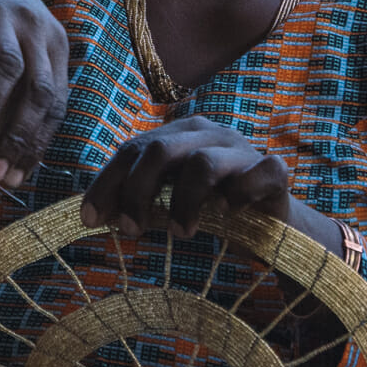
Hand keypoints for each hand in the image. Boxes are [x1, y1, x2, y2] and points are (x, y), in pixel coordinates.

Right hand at [0, 0, 69, 189]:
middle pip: (35, 86)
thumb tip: (3, 172)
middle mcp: (33, 27)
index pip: (53, 103)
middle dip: (16, 134)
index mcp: (54, 46)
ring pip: (2, 64)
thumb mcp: (15, 58)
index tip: (12, 178)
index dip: (34, 143)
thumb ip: (11, 106)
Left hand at [80, 118, 326, 248]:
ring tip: (180, 233)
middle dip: (136, 193)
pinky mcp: (274, 169)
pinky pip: (253, 175)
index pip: (131, 150)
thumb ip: (139, 201)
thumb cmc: (215, 212)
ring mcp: (242, 148)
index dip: (107, 184)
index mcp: (177, 135)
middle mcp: (207, 134)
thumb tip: (92, 217)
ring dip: (183, 203)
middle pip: (158, 150)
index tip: (89, 220)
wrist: (278, 226)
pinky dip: (238, 196)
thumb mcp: (170, 202)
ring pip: (200, 164)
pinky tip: (229, 214)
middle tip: (131, 231)